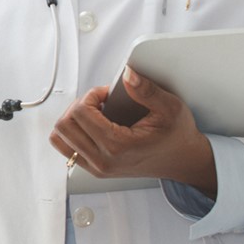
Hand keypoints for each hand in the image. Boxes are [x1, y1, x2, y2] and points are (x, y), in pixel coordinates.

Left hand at [49, 67, 216, 196]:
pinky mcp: (94, 169)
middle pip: (64, 125)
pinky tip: (91, 124)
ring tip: (93, 113)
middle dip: (78, 105)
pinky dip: (71, 132)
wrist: (183, 160)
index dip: (92, 94)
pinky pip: (66, 148)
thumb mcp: (170, 107)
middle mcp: (103, 161)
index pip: (81, 113)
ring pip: (59, 138)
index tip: (107, 93)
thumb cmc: (176, 135)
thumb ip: (147, 90)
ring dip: (71, 119)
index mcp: (118, 146)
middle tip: (98, 102)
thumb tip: (128, 74)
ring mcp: (97, 168)